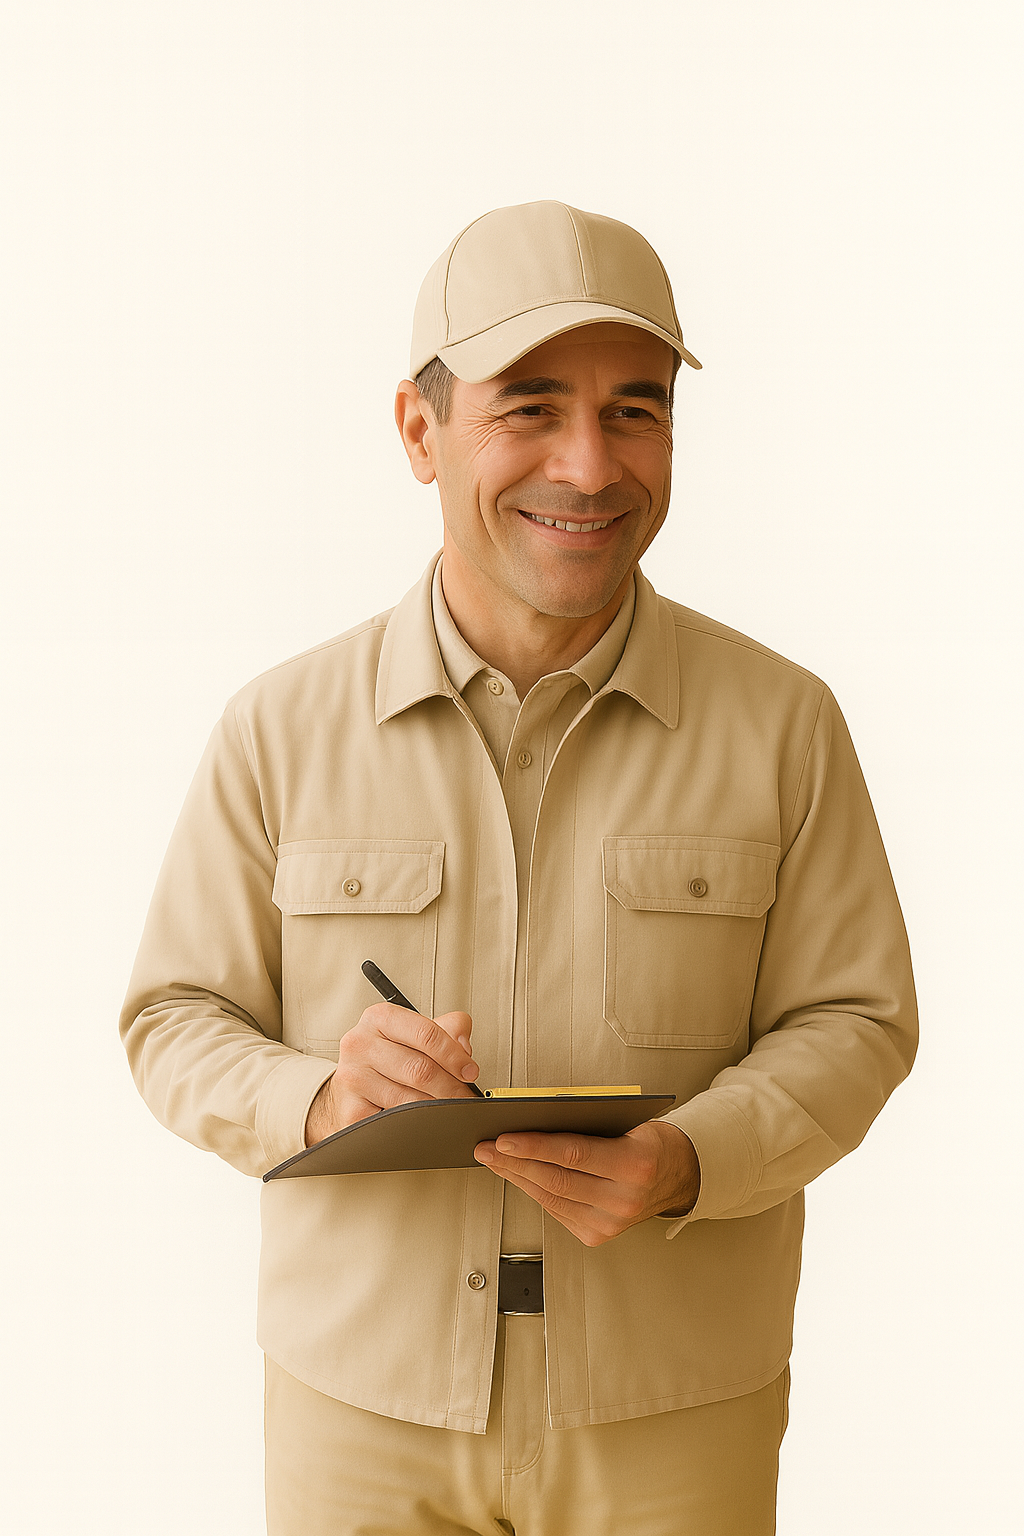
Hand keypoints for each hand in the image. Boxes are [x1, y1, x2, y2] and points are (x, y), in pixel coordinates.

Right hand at [304, 1004, 477, 1144]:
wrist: (350, 1088)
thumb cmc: (388, 1058)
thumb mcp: (415, 1034)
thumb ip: (448, 1029)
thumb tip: (465, 1048)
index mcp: (379, 1018)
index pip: (425, 1033)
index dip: (454, 1055)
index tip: (471, 1071)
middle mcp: (360, 1044)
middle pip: (420, 1069)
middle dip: (451, 1087)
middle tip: (466, 1097)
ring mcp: (352, 1077)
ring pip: (410, 1099)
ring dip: (437, 1108)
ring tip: (451, 1110)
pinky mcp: (351, 1110)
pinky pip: (395, 1122)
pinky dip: (416, 1125)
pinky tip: (425, 1122)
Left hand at [473, 1118, 700, 1245]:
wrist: (677, 1176)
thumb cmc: (649, 1142)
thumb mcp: (627, 1123)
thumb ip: (586, 1125)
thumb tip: (534, 1120)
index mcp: (634, 1165)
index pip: (573, 1154)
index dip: (533, 1146)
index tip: (503, 1138)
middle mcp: (623, 1200)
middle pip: (556, 1179)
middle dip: (514, 1162)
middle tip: (486, 1147)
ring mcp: (610, 1224)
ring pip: (550, 1198)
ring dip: (517, 1177)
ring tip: (494, 1159)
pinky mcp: (597, 1235)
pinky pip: (556, 1210)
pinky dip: (533, 1191)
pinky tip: (517, 1176)